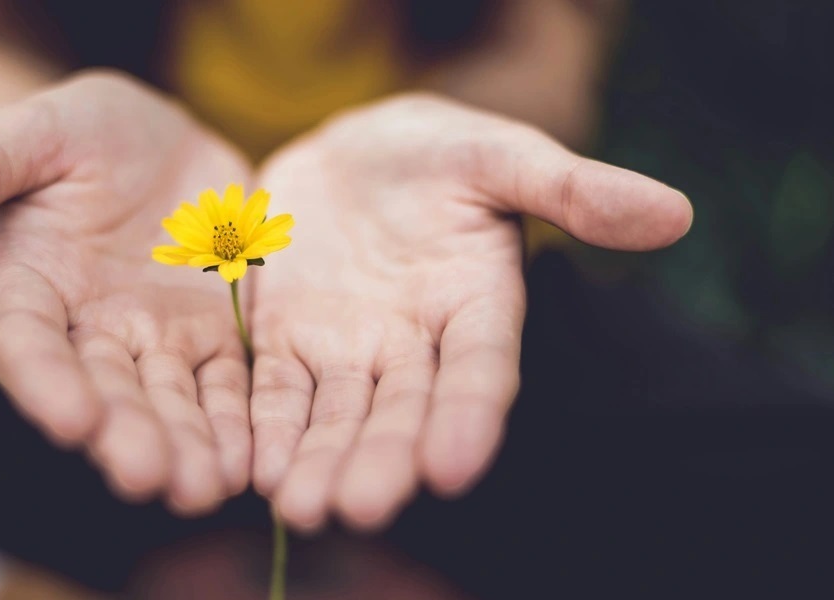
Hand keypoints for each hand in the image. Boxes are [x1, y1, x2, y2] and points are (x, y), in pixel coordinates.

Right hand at [0, 72, 253, 514]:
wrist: (157, 139)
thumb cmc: (79, 132)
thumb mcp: (30, 134)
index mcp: (31, 288)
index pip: (27, 345)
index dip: (45, 383)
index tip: (72, 421)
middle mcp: (89, 330)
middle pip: (105, 392)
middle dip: (126, 436)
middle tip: (150, 478)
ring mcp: (155, 339)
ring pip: (170, 401)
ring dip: (187, 446)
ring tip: (206, 488)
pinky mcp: (213, 335)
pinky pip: (227, 384)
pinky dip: (238, 422)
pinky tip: (253, 460)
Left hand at [249, 93, 691, 530]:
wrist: (353, 152)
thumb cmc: (439, 153)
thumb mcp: (500, 155)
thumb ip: (572, 188)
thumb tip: (674, 213)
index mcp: (477, 306)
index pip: (480, 371)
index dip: (469, 417)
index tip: (453, 467)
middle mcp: (415, 345)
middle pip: (401, 411)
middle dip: (382, 459)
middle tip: (360, 507)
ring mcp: (348, 349)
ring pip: (336, 415)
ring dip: (319, 461)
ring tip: (300, 507)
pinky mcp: (287, 341)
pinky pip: (275, 390)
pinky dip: (266, 427)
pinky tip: (253, 467)